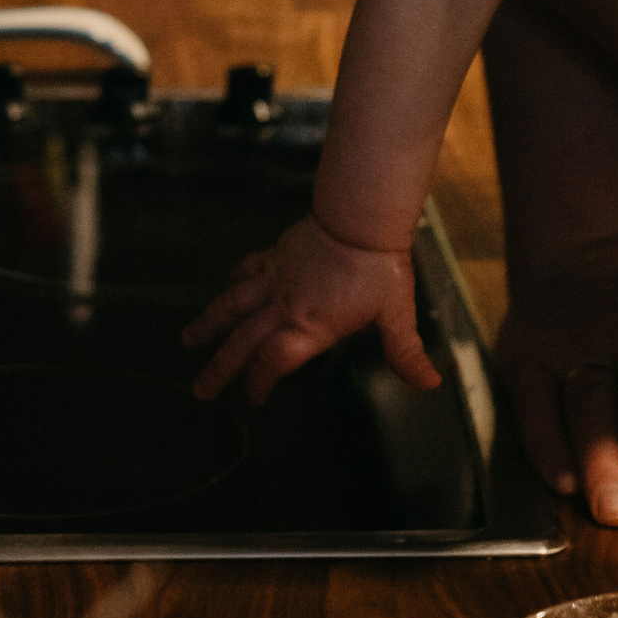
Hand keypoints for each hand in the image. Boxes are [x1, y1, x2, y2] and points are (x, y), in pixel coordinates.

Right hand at [182, 213, 442, 403]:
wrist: (360, 217)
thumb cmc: (379, 267)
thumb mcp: (397, 314)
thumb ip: (406, 353)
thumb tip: (430, 384)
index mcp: (310, 327)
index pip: (273, 362)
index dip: (259, 383)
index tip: (254, 399)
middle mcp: (284, 307)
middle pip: (242, 343)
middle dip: (220, 369)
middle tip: (200, 391)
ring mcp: (275, 279)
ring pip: (232, 305)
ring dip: (209, 325)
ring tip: (188, 341)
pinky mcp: (275, 256)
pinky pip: (247, 271)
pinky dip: (234, 281)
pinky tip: (226, 286)